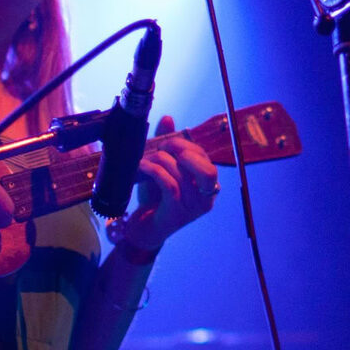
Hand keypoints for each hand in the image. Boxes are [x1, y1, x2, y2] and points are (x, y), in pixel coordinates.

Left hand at [113, 115, 219, 252]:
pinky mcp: (177, 214)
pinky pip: (170, 185)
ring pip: (181, 175)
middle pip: (208, 170)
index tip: (165, 142)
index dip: (186, 146)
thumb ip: (167, 146)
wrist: (142, 231)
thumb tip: (168, 118)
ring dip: (160, 161)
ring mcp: (193, 209)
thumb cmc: (155, 200)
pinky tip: (141, 166)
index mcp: (208, 186)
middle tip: (162, 148)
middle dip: (184, 153)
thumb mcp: (162, 170)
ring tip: (143, 159)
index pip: (205, 158)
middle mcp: (206, 198)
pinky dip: (154, 171)